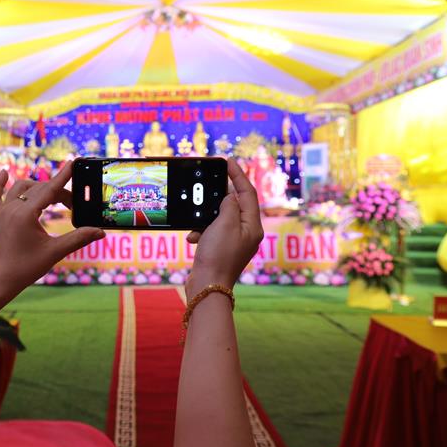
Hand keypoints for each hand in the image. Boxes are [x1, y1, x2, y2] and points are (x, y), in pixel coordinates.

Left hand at [0, 162, 104, 294]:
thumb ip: (78, 239)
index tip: (72, 162)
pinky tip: (4, 172)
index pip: (50, 190)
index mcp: (26, 214)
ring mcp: (2, 212)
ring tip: (52, 194)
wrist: (2, 280)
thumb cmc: (28, 267)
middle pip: (39, 190)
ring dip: (37, 186)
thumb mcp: (55, 252)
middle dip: (58, 193)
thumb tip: (100, 232)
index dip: (63, 176)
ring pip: (19, 188)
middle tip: (73, 205)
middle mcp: (12, 208)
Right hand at [185, 159, 263, 298]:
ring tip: (197, 219)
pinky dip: (202, 230)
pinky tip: (194, 237)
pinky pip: (211, 230)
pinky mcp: (221, 248)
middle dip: (220, 194)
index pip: (248, 192)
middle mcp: (246, 232)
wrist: (207, 285)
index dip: (238, 174)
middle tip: (209, 180)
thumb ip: (229, 204)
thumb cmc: (218, 255)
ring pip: (220, 217)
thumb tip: (230, 195)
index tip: (227, 160)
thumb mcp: (224, 223)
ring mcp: (234, 241)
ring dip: (206, 216)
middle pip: (236, 203)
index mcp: (252, 225)